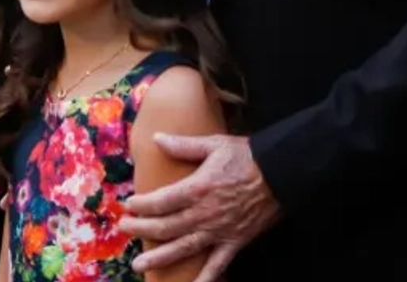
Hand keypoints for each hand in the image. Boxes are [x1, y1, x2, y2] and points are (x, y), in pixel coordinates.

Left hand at [121, 134, 279, 279]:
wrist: (281, 173)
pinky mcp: (234, 242)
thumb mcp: (213, 144)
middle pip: (166, 226)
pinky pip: (217, 266)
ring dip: (159, 257)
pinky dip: (204, 279)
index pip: (161, 201)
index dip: (142, 205)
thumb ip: (183, 145)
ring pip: (183, 248)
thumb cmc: (246, 156)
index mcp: (197, 188)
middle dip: (142, 228)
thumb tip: (157, 138)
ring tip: (139, 264)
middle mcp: (204, 214)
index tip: (129, 205)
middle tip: (124, 229)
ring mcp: (219, 231)